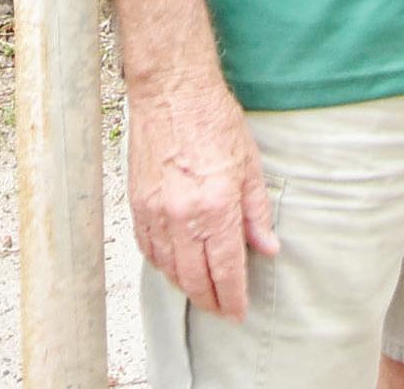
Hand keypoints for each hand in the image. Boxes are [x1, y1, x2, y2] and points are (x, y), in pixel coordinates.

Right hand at [127, 73, 280, 318]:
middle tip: (222, 309)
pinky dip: (162, 265)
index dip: (233, 297)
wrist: (171, 90)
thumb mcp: (249, 163)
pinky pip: (148, 250)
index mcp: (216, 206)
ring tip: (202, 292)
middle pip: (194, 279)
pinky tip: (174, 267)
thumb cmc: (213, 118)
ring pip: (168, 270)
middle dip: (210, 300)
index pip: (226, 269)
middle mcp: (183, 216)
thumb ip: (256, 211)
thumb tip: (267, 248)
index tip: (238, 312)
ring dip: (186, 287)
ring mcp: (155, 213)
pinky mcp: (136, 205)